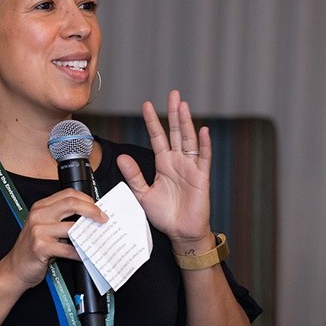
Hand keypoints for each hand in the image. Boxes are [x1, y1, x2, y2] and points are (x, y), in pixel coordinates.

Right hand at [2, 189, 107, 288]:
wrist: (15, 268)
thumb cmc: (33, 249)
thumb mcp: (44, 228)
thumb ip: (61, 219)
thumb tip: (89, 217)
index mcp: (40, 207)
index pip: (67, 194)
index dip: (86, 199)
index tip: (98, 208)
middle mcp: (38, 215)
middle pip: (71, 203)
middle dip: (92, 210)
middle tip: (103, 219)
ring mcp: (38, 231)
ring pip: (71, 227)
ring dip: (88, 234)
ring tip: (97, 238)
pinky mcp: (40, 247)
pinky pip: (68, 249)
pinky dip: (80, 253)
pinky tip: (85, 255)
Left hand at [116, 90, 211, 249]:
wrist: (181, 232)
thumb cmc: (164, 215)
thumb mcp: (143, 195)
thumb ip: (133, 176)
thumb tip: (121, 157)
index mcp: (163, 163)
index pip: (157, 137)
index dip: (152, 121)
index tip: (146, 105)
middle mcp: (178, 161)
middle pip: (176, 132)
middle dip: (174, 113)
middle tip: (173, 93)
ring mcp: (191, 167)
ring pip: (189, 140)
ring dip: (186, 122)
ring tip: (183, 105)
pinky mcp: (201, 177)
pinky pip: (204, 158)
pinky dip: (204, 144)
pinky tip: (203, 130)